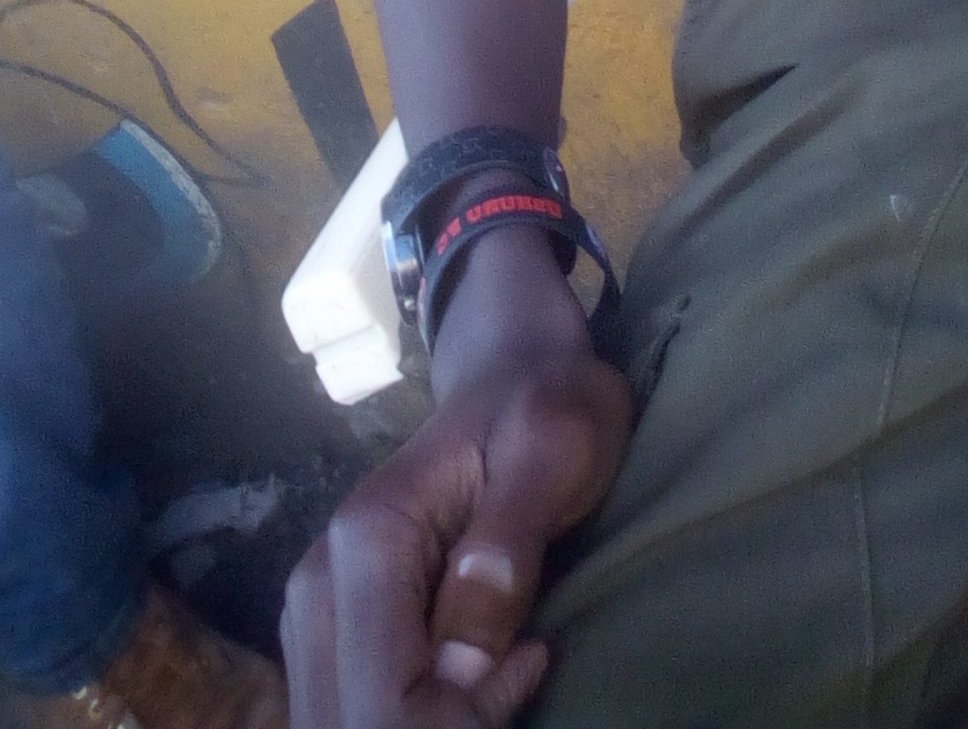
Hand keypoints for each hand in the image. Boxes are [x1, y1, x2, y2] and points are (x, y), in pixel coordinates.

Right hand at [283, 238, 632, 726]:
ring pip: (338, 722)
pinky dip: (409, 715)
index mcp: (366, 543)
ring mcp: (318, 607)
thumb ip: (507, 545)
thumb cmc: (548, 405)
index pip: (385, 701)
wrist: (518, 368)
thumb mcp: (555, 452)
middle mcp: (319, 582)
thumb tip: (464, 661)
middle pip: (351, 725)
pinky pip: (349, 707)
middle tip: (513, 678)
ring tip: (498, 676)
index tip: (527, 665)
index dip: (458, 721)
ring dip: (423, 726)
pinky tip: (470, 682)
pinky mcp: (334, 625)